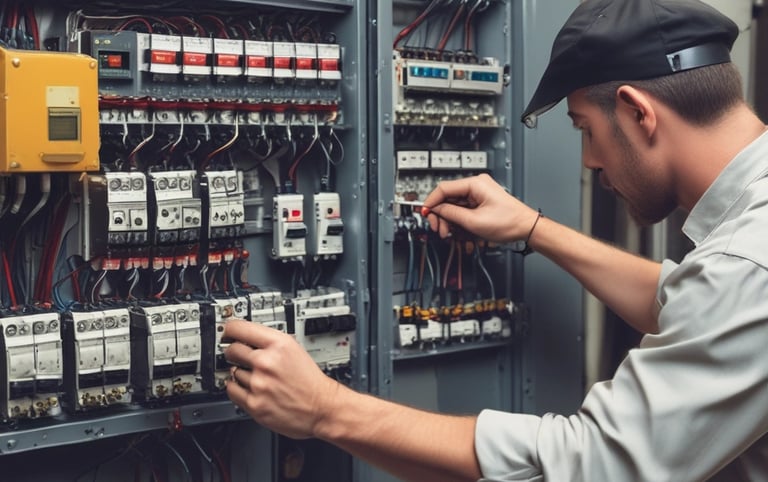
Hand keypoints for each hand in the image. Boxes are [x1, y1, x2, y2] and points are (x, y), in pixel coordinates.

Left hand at [224, 320, 338, 438]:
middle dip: (234, 352)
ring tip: (258, 378)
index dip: (229, 329)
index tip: (227, 332)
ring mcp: (259, 384)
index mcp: (279, 344)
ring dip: (240, 374)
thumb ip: (270, 342)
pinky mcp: (254, 404)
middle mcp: (267, 362)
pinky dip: (237, 389)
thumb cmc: (310, 381)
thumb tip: (245, 337)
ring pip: (233, 372)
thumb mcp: (294, 349)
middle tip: (239, 356)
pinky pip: (232, 390)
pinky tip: (250, 388)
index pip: (240, 328)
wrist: (322, 407)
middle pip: (232, 350)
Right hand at [422, 173, 537, 242]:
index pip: (444, 188)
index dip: (431, 202)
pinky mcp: (480, 202)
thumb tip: (435, 209)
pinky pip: (462, 209)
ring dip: (448, 220)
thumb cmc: (509, 222)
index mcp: (475, 183)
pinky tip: (457, 230)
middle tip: (438, 228)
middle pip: (447, 198)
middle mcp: (476, 185)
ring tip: (449, 232)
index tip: (424, 212)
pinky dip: (457, 220)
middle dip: (440, 214)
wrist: (525, 228)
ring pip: (453, 205)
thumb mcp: (474, 221)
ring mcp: (478, 194)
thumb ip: (451, 214)